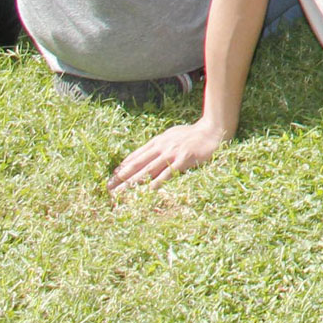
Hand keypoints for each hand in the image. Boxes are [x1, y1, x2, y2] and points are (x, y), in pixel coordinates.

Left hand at [110, 121, 227, 190]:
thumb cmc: (192, 134)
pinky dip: (157, 181)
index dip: (122, 168)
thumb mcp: (170, 135)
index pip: (135, 156)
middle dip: (122, 178)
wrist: (213, 130)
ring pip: (149, 170)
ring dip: (133, 183)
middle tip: (109, 189)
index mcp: (158, 142)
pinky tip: (148, 190)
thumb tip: (140, 156)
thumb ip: (156, 146)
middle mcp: (162, 147)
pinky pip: (168, 173)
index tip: (111, 179)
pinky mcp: (184, 159)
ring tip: (122, 193)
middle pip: (138, 165)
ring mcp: (172, 153)